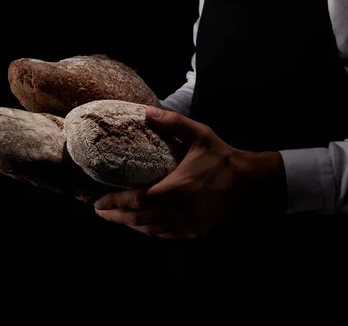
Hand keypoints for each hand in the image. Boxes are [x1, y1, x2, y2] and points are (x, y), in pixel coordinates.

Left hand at [93, 106, 286, 237]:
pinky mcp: (197, 232)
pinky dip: (150, 231)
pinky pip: (167, 236)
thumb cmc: (221, 156)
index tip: (98, 202)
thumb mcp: (199, 134)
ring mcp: (190, 225)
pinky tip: (140, 225)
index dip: (115, 203)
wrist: (250, 180)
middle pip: (139, 220)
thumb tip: (147, 111)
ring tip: (115, 217)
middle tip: (100, 211)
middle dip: (116, 217)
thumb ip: (173, 123)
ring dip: (131, 225)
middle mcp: (182, 211)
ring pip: (152, 231)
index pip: (138, 201)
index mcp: (178, 189)